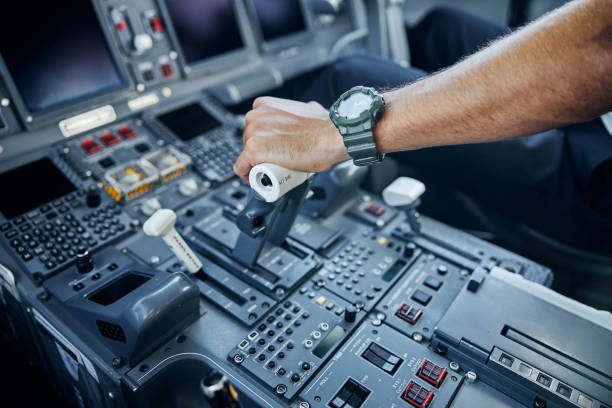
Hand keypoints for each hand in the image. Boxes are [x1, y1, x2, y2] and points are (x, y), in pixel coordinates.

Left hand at [233, 97, 348, 182]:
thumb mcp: (309, 109)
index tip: (270, 152)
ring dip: (255, 165)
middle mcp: (256, 116)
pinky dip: (246, 175)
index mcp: (265, 105)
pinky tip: (254, 179)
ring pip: (246, 155)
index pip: (255, 128)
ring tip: (271, 172)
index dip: (262, 142)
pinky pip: (241, 167)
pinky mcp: (253, 149)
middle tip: (274, 164)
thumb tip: (307, 113)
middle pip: (248, 141)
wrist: (331, 137)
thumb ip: (303, 110)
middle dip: (259, 154)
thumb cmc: (324, 127)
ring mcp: (253, 132)